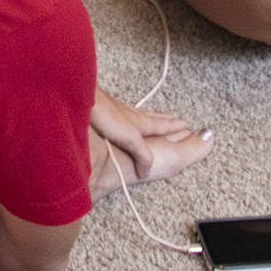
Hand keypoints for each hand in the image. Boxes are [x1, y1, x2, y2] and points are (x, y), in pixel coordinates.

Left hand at [89, 89, 211, 189]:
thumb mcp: (129, 139)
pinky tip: (129, 114)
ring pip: (142, 114)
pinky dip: (135, 114)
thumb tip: (147, 171)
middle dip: (166, 120)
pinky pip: (128, 112)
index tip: (184, 126)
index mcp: (141, 123)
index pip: (161, 126)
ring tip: (158, 116)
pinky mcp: (109, 110)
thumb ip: (141, 155)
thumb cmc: (107, 115)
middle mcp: (134, 116)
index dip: (173, 127)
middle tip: (176, 119)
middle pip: (154, 118)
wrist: (85, 99)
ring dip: (153, 116)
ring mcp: (121, 111)